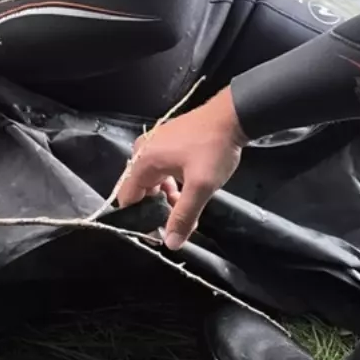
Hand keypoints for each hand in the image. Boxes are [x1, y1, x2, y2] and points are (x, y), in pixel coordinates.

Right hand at [114, 87, 246, 249]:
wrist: (232, 116)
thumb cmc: (213, 149)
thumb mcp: (201, 186)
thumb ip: (184, 215)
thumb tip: (170, 243)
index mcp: (144, 160)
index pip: (127, 197)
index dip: (139, 218)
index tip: (157, 232)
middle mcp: (143, 151)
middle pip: (140, 189)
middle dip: (157, 209)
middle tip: (179, 223)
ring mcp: (155, 143)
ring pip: (153, 180)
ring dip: (167, 198)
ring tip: (188, 208)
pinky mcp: (167, 141)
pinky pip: (161, 169)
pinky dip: (172, 183)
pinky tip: (189, 190)